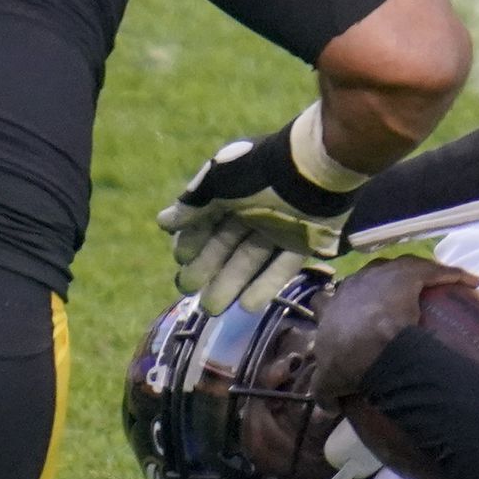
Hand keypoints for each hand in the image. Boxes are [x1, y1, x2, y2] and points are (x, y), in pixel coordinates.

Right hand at [159, 118, 362, 312]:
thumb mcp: (217, 182)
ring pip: (251, 259)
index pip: (206, 219)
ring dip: (231, 283)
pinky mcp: (304, 242)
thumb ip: (192, 205)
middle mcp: (255, 209)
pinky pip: (282, 267)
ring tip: (212, 308)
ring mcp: (280, 226)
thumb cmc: (259, 172)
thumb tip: (163, 222)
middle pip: (226, 243)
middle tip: (188, 290)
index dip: (192, 240)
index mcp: (234, 189)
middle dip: (207, 267)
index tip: (181, 259)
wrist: (315, 169)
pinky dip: (266, 285)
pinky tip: (247, 307)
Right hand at [311, 258, 478, 403]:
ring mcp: (381, 277)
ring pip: (399, 266)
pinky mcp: (408, 275)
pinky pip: (434, 270)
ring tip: (427, 283)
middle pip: (363, 277)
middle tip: (388, 300)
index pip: (328, 300)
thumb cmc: (347, 362)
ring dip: (411, 273)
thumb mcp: (328, 382)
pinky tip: (471, 281)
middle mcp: (354, 286)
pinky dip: (452, 274)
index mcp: (333, 307)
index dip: (338, 305)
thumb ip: (325, 392)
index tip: (349, 315)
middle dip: (374, 286)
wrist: (368, 346)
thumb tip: (328, 407)